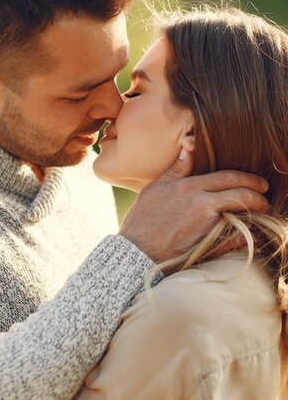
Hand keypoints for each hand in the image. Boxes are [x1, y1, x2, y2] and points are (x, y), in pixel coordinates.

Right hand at [119, 150, 268, 262]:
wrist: (135, 252)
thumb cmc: (142, 221)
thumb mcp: (156, 188)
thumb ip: (177, 169)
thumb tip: (189, 146)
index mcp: (190, 187)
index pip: (228, 177)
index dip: (248, 180)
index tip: (259, 184)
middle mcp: (201, 203)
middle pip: (241, 193)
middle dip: (258, 195)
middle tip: (265, 198)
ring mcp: (207, 224)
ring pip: (241, 214)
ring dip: (253, 214)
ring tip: (258, 216)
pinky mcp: (208, 244)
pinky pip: (236, 239)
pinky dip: (244, 237)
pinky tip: (247, 236)